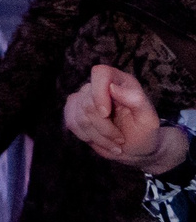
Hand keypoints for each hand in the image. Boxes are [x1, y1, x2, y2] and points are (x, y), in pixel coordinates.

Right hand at [66, 64, 183, 171]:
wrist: (135, 148)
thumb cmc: (144, 132)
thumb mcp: (149, 119)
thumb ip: (137, 101)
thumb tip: (113, 88)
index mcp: (121, 81)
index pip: (100, 73)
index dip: (98, 92)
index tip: (105, 113)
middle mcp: (100, 86)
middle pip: (88, 103)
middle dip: (104, 127)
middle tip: (120, 139)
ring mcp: (84, 97)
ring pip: (79, 117)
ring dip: (98, 136)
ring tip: (114, 142)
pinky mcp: (73, 110)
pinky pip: (72, 123)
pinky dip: (87, 137)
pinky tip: (101, 140)